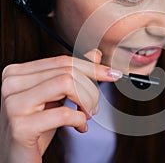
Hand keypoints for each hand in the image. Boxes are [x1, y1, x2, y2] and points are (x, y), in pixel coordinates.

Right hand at [0, 49, 121, 162]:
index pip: (63, 61)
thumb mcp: (55, 97)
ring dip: (87, 102)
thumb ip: (71, 74)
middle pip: (68, 72)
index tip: (112, 74)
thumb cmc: (37, 127)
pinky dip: (79, 120)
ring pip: (67, 84)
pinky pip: (64, 113)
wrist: (17, 158)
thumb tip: (95, 55)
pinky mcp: (21, 126)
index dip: (91, 67)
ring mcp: (14, 104)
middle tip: (94, 107)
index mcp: (17, 72)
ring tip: (87, 115)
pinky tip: (80, 127)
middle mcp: (11, 83)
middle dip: (91, 90)